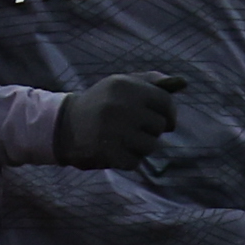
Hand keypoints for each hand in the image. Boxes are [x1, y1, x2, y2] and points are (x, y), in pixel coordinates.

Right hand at [55, 71, 178, 168]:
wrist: (61, 126)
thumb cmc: (99, 104)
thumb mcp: (121, 85)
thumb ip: (151, 82)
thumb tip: (182, 83)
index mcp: (125, 86)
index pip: (165, 102)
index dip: (170, 114)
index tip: (165, 122)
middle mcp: (120, 106)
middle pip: (159, 126)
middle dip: (150, 131)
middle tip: (132, 130)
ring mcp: (114, 130)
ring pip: (150, 146)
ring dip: (141, 147)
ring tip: (123, 141)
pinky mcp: (108, 152)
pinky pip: (135, 162)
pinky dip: (128, 160)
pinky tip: (115, 151)